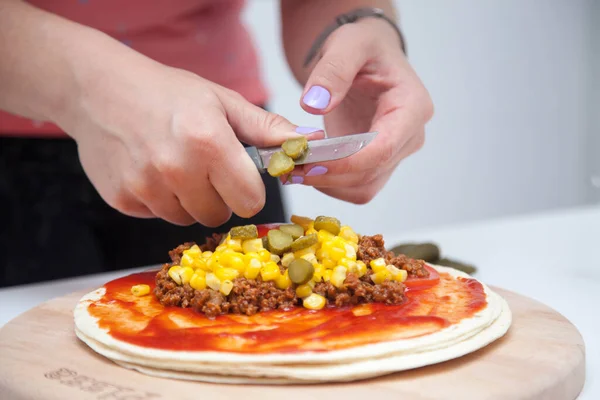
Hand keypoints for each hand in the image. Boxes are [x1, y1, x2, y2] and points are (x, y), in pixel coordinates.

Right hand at [59, 58, 310, 226]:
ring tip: (175, 165)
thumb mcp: (222, 101)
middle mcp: (176, 170)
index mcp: (209, 143)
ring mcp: (145, 187)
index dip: (248, 190)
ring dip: (189, 200)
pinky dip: (160, 200)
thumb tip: (307, 143)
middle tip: (203, 166)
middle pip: (219, 215)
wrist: (99, 88)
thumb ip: (266, 128)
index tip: (238, 176)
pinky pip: (157, 215)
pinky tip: (151, 170)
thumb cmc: (167, 92)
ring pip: (188, 218)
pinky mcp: (122, 200)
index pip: (250, 202)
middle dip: (218, 196)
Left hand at [291, 18, 433, 203]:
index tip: (308, 161)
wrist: (368, 58)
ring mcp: (395, 154)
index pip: (384, 148)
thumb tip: (314, 105)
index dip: (346, 162)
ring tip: (291, 167)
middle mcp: (410, 137)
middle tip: (287, 164)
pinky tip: (304, 168)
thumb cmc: (364, 47)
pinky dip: (328, 183)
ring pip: (363, 188)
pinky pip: (355, 187)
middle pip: (371, 173)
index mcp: (412, 107)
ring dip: (326, 184)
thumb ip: (333, 69)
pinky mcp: (378, 164)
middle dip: (328, 174)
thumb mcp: (349, 43)